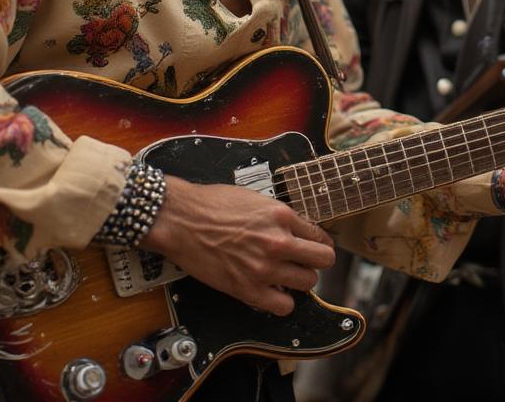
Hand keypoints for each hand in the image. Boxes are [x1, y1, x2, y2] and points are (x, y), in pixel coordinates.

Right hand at [140, 177, 334, 315]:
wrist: (181, 219)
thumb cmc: (212, 204)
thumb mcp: (255, 199)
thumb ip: (279, 216)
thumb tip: (296, 229)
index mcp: (281, 215)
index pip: (319, 235)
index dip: (318, 241)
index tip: (313, 246)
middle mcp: (279, 242)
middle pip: (323, 260)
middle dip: (315, 260)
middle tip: (303, 261)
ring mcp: (265, 268)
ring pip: (307, 283)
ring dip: (299, 280)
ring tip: (285, 275)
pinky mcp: (248, 290)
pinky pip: (284, 306)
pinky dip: (282, 301)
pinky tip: (272, 290)